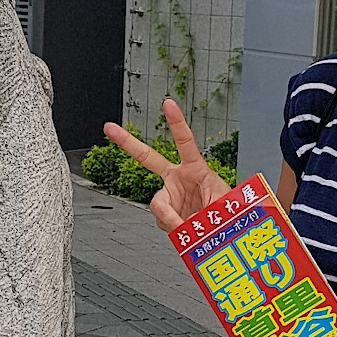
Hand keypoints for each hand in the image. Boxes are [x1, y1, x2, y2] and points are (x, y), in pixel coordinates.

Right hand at [101, 100, 230, 233]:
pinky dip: (172, 229)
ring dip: (170, 218)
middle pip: (147, 158)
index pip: (185, 142)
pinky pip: (162, 222)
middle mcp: (177, 179)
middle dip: (127, 142)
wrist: (221, 232)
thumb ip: (201, 212)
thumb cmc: (227, 212)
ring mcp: (169, 196)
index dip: (176, 122)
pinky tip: (184, 229)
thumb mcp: (222, 207)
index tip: (168, 104)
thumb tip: (180, 224)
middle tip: (109, 128)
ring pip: (156, 204)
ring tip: (187, 225)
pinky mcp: (166, 214)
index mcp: (195, 169)